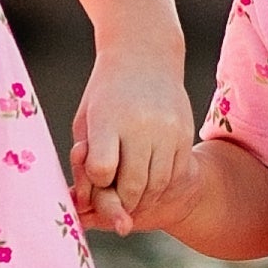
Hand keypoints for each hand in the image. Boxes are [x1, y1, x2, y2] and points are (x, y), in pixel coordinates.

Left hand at [68, 52, 193, 232]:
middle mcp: (141, 125)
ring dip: (141, 198)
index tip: (96, 175)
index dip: (96, 183)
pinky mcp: (185, 134)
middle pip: (131, 185)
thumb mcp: (85, 123)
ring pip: (156, 185)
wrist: (144, 56)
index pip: (101, 170)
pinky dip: (161, 186)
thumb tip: (83, 211)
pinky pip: (176, 175)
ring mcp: (167, 130)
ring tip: (129, 192)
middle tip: (113, 198)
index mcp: (108, 119)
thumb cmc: (104, 97)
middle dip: (119, 201)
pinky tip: (149, 180)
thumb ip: (84, 166)